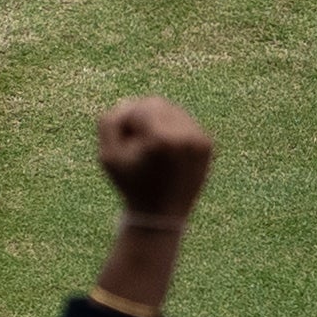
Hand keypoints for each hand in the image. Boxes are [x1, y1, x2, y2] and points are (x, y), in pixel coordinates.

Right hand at [95, 96, 213, 225]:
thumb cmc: (131, 185)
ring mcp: (200, 140)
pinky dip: (172, 131)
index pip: (139, 109)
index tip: (124, 145)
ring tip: (149, 148)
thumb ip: (110, 122)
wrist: (162, 214)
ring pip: (173, 111)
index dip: (125, 123)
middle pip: (158, 105)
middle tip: (135, 141)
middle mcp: (186, 136)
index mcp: (162, 139)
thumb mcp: (108, 156)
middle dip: (142, 118)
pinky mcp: (208, 144)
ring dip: (157, 122)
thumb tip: (128, 103)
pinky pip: (185, 124)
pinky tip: (165, 153)